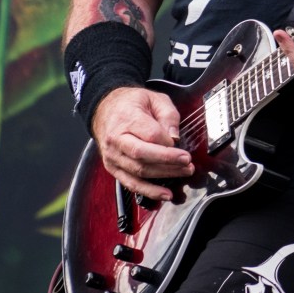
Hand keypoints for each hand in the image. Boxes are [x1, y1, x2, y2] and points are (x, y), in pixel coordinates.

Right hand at [90, 86, 193, 201]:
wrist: (105, 109)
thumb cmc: (132, 103)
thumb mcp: (154, 98)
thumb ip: (168, 115)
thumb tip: (174, 138)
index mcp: (126, 118)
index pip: (150, 135)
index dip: (168, 144)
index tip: (182, 148)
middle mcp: (116, 140)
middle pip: (143, 155)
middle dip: (168, 162)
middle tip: (187, 163)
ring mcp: (112, 156)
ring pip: (139, 172)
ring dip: (163, 176)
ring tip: (183, 174)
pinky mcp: (113, 168)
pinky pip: (131, 184)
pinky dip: (148, 191)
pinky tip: (164, 194)